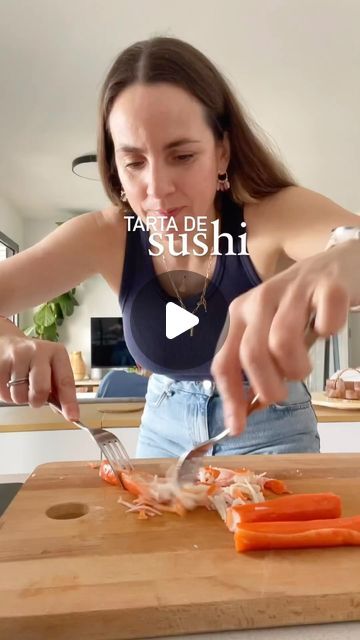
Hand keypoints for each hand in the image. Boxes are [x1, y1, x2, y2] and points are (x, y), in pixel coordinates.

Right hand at [0, 327, 78, 420]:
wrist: (8, 343)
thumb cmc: (34, 359)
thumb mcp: (52, 367)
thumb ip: (59, 389)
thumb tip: (64, 411)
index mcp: (56, 352)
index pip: (65, 381)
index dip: (69, 402)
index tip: (72, 416)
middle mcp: (38, 351)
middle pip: (41, 389)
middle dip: (38, 401)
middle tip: (36, 398)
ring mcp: (17, 356)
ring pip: (20, 396)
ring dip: (21, 398)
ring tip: (21, 385)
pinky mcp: (0, 364)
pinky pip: (4, 395)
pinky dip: (8, 395)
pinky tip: (10, 383)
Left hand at [211, 240, 359, 433]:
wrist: (340, 262)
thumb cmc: (302, 305)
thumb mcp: (271, 329)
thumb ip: (259, 361)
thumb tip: (248, 407)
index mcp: (241, 314)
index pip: (224, 361)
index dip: (229, 399)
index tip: (238, 428)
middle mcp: (260, 299)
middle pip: (251, 355)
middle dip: (268, 387)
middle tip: (283, 393)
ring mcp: (293, 290)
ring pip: (282, 342)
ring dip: (297, 368)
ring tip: (305, 367)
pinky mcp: (327, 286)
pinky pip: (325, 321)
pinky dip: (329, 332)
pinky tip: (327, 329)